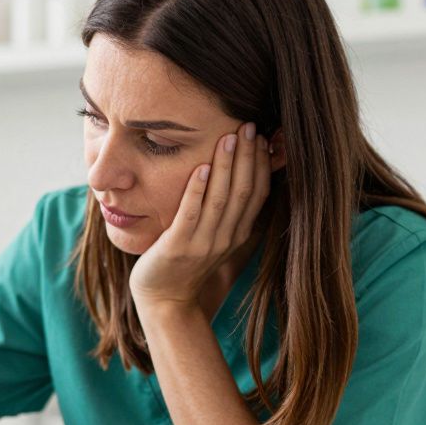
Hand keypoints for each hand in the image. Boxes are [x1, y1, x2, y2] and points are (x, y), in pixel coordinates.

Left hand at [129, 121, 271, 312]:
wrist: (164, 299)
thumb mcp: (213, 236)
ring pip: (221, 199)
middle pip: (243, 191)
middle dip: (248, 156)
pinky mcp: (178, 248)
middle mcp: (226, 238)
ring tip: (229, 137)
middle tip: (249, 125)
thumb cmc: (184, 262)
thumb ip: (225, 211)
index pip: (257, 193)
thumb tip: (235, 175)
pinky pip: (191, 215)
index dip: (261, 164)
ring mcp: (203, 244)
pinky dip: (197, 190)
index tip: (261, 135)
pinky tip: (200, 168)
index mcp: (238, 233)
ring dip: (226, 166)